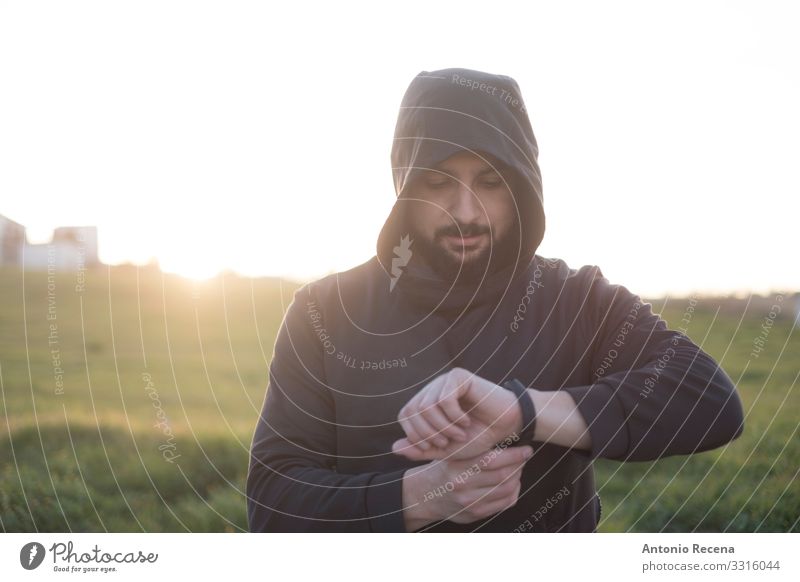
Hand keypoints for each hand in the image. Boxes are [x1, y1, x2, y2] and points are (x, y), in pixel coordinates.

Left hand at [392, 367, 523, 460]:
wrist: (506, 427)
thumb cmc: (478, 436)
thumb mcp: (446, 449)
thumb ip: (421, 449)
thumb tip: (393, 448)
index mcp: (426, 402)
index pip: (404, 415)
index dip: (415, 434)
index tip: (434, 447)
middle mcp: (432, 388)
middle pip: (413, 410)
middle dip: (428, 433)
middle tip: (447, 442)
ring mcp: (444, 380)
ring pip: (427, 406)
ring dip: (444, 427)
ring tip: (460, 434)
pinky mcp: (458, 376)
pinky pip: (445, 399)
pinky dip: (454, 417)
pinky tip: (467, 421)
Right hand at [402, 443, 533, 529]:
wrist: (425, 495)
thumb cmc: (445, 468)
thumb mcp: (452, 454)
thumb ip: (473, 448)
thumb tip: (506, 435)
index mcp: (457, 466)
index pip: (492, 460)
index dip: (514, 455)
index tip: (526, 449)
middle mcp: (463, 485)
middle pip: (503, 476)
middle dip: (519, 465)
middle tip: (525, 456)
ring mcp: (470, 502)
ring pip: (507, 490)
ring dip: (518, 477)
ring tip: (519, 468)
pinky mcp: (476, 514)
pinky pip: (504, 503)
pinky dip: (514, 491)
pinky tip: (513, 483)